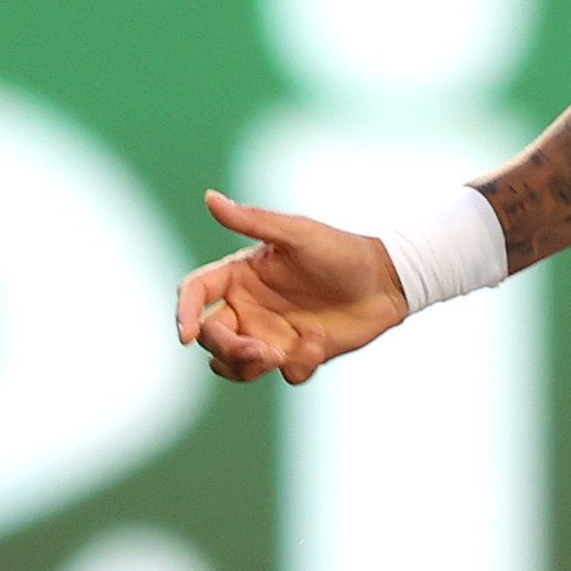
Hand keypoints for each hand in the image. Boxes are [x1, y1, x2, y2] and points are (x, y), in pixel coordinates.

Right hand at [175, 190, 410, 382]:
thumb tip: (210, 198)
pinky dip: (299, 363)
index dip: (183, 314)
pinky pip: (284, 373)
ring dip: (249, 366)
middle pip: (212, 337)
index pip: (196, 293)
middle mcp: (248, 307)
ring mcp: (271, 333)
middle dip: (228, 349)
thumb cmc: (341, 251)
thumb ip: (253, 221)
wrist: (387, 281)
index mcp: (240, 275)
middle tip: (259, 350)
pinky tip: (320, 340)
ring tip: (279, 354)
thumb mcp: (298, 233)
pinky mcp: (297, 355)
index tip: (186, 336)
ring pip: (236, 365)